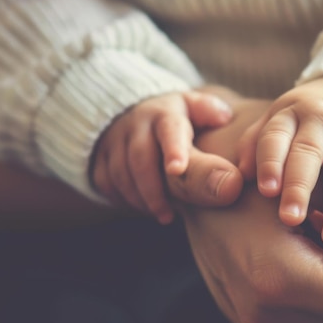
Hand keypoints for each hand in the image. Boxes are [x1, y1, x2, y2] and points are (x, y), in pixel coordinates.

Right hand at [92, 90, 242, 223]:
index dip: (173, 149)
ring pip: (120, 173)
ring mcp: (114, 139)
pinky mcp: (99, 156)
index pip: (169, 129)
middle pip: (140, 158)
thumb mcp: (195, 108)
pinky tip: (143, 207)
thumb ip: (210, 112)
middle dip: (154, 190)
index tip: (177, 170)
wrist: (135, 113)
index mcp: (165, 113)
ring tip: (162, 214)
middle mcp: (136, 123)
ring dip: (140, 199)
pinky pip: (105, 181)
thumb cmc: (178, 118)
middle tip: (169, 214)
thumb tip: (223, 117)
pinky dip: (123, 199)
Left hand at [196, 98, 322, 240]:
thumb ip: (257, 146)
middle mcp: (319, 117)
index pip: (274, 137)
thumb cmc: (308, 122)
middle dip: (299, 186)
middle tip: (290, 220)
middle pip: (307, 153)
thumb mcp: (280, 123)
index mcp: (287, 116)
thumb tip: (236, 174)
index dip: (269, 161)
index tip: (265, 191)